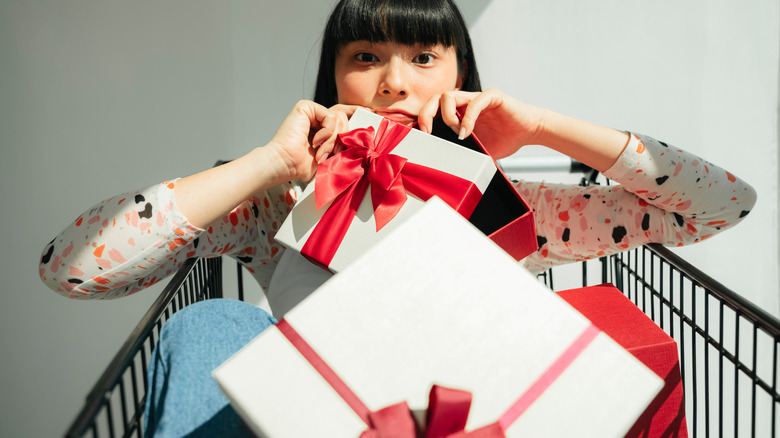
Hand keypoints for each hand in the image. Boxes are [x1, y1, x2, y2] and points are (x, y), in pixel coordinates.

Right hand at [267, 101, 359, 181]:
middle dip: (341, 140)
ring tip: (320, 152)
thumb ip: (345, 146)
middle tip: (332, 154)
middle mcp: (317, 118)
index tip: (369, 111)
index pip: (343, 115)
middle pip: (344, 119)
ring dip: (332, 140)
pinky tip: (315, 141)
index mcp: (322, 128)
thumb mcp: (332, 156)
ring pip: (339, 119)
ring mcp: (312, 112)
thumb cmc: (305, 166)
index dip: (355, 112)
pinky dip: (327, 132)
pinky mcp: (306, 107)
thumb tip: (366, 142)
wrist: (287, 164)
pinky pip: (331, 116)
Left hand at [417, 89, 544, 158]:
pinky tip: (467, 132)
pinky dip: (467, 118)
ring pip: (449, 96)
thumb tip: (441, 168)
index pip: (432, 110)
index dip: (422, 121)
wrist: (529, 132)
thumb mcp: (475, 150)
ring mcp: (476, 98)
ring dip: (447, 116)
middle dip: (426, 114)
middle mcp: (464, 103)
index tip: (419, 138)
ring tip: (456, 134)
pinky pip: (475, 101)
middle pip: (435, 99)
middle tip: (427, 132)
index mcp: (457, 114)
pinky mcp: (492, 97)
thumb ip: (460, 151)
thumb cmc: (503, 139)